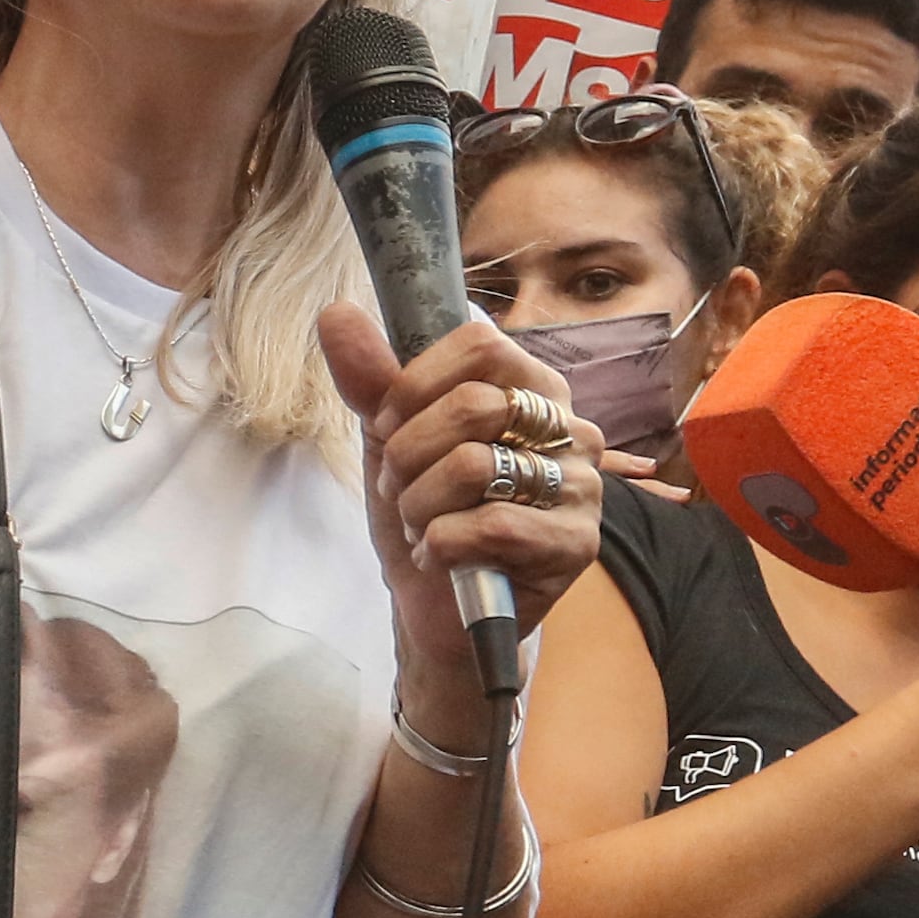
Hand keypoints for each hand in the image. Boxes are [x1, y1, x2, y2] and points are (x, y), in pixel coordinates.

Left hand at [319, 303, 605, 719]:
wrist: (434, 605)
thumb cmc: (426, 511)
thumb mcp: (389, 439)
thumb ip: (370, 377)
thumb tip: (336, 312)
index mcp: (533, 388)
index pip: (480, 343)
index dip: (414, 385)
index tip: (391, 425)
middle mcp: (570, 429)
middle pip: (472, 404)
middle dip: (408, 454)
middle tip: (402, 487)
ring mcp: (581, 487)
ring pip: (474, 466)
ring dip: (420, 505)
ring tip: (422, 524)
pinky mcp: (576, 545)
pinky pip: (490, 527)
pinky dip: (441, 545)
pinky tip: (442, 556)